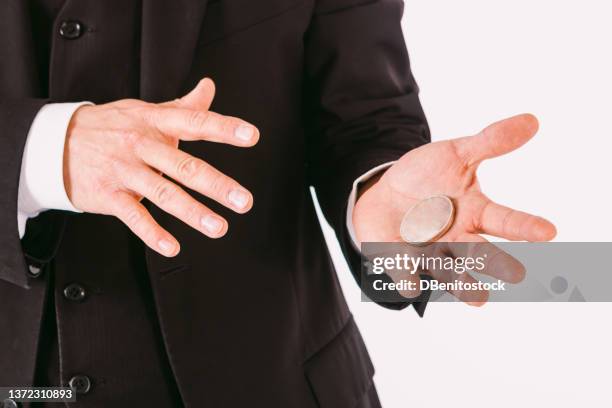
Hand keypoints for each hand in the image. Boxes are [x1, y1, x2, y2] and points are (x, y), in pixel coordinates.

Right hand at [64, 78, 258, 256]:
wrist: (55, 142)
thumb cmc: (112, 126)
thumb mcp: (145, 111)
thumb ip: (183, 106)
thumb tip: (209, 87)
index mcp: (155, 122)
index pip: (194, 122)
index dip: (224, 128)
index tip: (252, 136)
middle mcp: (142, 145)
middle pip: (184, 165)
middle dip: (216, 185)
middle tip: (244, 201)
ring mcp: (125, 171)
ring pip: (163, 193)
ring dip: (193, 212)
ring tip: (219, 228)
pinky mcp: (108, 195)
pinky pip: (133, 217)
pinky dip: (153, 234)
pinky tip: (173, 247)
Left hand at [353, 114, 555, 303]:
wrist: (386, 192)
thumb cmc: (428, 177)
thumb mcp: (456, 154)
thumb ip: (489, 142)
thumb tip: (532, 120)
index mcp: (476, 213)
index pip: (506, 221)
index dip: (526, 227)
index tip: (549, 232)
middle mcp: (457, 237)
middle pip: (480, 252)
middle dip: (496, 263)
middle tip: (516, 274)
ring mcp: (428, 250)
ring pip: (447, 270)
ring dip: (461, 283)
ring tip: (479, 298)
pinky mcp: (399, 256)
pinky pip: (404, 269)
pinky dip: (407, 277)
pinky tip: (412, 287)